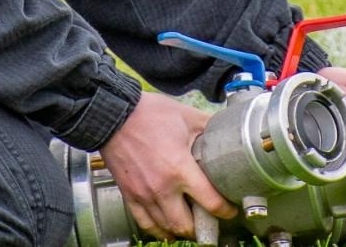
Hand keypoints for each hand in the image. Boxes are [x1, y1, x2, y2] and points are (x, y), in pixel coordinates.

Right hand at [98, 92, 237, 240]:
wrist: (114, 114)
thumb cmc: (149, 114)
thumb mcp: (186, 116)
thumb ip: (208, 127)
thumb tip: (227, 131)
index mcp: (180, 168)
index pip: (211, 202)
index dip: (226, 211)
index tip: (231, 210)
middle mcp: (162, 188)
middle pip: (186, 225)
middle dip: (201, 228)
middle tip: (209, 221)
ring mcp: (144, 194)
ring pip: (165, 228)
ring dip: (180, 231)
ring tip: (189, 225)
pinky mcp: (129, 195)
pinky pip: (144, 223)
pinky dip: (157, 230)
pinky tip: (165, 228)